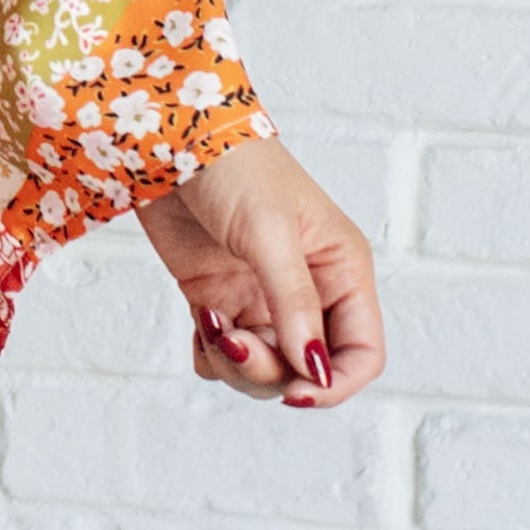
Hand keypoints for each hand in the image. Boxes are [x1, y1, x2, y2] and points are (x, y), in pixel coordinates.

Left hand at [140, 139, 383, 408]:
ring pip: (263, 370)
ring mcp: (262, 298)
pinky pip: (223, 356)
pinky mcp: (220, 300)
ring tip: (211, 323)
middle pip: (306, 370)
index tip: (298, 391)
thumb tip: (312, 369)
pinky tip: (200, 320)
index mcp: (342, 270)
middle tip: (234, 340)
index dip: (335, 383)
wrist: (168, 138)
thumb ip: (294, 303)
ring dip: (236, 363)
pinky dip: (211, 353)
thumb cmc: (234, 165)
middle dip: (269, 372)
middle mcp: (309, 291)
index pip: (361, 352)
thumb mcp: (269, 232)